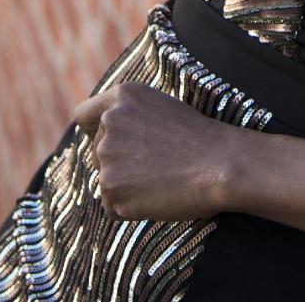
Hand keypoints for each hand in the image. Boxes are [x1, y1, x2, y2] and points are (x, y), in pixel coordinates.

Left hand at [72, 81, 233, 221]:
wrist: (220, 163)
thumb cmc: (199, 137)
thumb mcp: (161, 108)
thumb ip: (130, 117)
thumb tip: (104, 139)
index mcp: (123, 96)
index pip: (84, 115)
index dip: (93, 131)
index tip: (109, 142)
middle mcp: (109, 122)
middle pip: (97, 152)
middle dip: (118, 162)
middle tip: (155, 166)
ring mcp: (107, 156)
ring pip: (106, 179)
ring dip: (127, 185)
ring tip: (160, 179)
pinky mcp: (111, 188)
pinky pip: (112, 206)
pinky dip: (130, 208)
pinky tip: (157, 196)